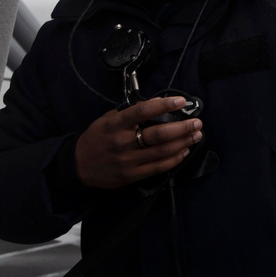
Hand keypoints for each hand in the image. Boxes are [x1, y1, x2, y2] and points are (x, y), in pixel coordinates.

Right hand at [74, 96, 202, 188]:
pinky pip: (159, 167)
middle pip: (159, 134)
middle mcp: (123, 142)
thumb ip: (129, 112)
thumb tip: (155, 104)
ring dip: (184, 142)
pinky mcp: (132, 175)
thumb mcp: (108, 119)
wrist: (78, 166)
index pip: (142, 111)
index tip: (181, 101)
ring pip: (162, 151)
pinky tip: (184, 151)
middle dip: (182, 128)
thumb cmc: (97, 138)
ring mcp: (128, 160)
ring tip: (196, 135)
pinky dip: (175, 159)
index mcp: (115, 124)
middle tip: (197, 122)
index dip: (164, 105)